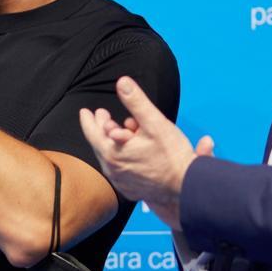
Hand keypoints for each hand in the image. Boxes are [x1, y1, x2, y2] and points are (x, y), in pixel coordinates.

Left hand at [79, 76, 205, 229]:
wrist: (186, 189)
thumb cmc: (171, 155)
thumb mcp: (154, 123)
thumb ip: (136, 101)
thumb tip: (122, 82)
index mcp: (112, 152)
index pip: (92, 132)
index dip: (88, 120)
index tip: (85, 111)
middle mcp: (112, 169)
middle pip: (100, 144)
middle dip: (103, 127)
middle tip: (104, 115)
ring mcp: (120, 181)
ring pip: (111, 156)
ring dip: (115, 141)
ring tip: (124, 129)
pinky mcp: (130, 189)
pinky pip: (120, 169)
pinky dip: (122, 156)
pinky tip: (133, 150)